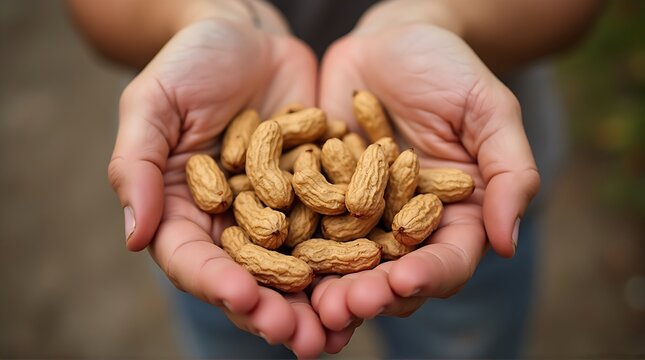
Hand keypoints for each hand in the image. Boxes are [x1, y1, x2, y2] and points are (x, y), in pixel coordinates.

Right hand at [107, 18, 327, 356]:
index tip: (244, 298)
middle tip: (301, 339)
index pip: (194, 258)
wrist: (249, 35)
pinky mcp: (318, 193)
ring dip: (318, 301)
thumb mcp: (154, 103)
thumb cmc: (191, 62)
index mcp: (185, 210)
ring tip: (340, 328)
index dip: (216, 282)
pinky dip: (353, 256)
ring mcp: (279, 212)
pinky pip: (336, 228)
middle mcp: (233, 222)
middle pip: (250, 276)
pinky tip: (376, 277)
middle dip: (274, 310)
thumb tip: (133, 238)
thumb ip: (137, 165)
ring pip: (297, 266)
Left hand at [313, 23, 539, 334]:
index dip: (428, 275)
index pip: (446, 260)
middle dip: (367, 295)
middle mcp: (402, 226)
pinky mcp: (317, 195)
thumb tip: (507, 243)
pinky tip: (266, 258)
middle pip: (388, 274)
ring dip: (324, 285)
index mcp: (452, 218)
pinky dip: (288, 244)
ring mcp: (357, 215)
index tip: (406, 282)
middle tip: (343, 308)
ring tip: (306, 301)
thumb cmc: (448, 69)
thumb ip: (508, 174)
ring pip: (341, 262)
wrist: (391, 40)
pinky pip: (301, 223)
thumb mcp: (488, 111)